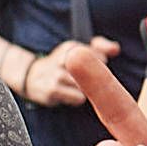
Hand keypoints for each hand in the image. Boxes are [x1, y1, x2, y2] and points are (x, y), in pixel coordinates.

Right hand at [11, 36, 125, 118]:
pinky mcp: (52, 90)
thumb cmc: (61, 65)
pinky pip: (78, 98)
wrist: (31, 77)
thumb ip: (100, 46)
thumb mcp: (78, 50)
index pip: (102, 56)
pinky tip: (65, 94)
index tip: (90, 67)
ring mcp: (58, 74)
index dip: (100, 65)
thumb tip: (115, 49)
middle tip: (79, 78)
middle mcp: (65, 58)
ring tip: (70, 85)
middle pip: (96, 73)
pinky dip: (75, 99)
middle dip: (92, 78)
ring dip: (83, 90)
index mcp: (72, 47)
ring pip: (88, 87)